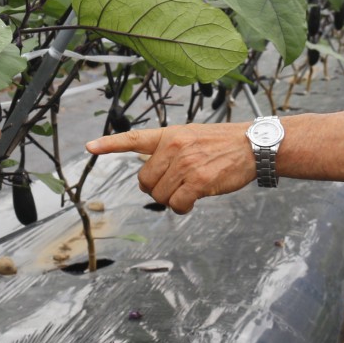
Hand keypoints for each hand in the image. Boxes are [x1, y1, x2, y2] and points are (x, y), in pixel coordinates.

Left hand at [86, 122, 255, 213]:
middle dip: (156, 189)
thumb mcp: (192, 136)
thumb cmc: (223, 144)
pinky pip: (177, 204)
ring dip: (172, 199)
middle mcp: (174, 147)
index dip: (110, 144)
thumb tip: (155, 176)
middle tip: (175, 185)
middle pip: (145, 181)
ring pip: (160, 195)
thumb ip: (171, 150)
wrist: (253, 145)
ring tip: (190, 189)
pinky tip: (194, 201)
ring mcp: (186, 164)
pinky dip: (183, 208)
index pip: (134, 138)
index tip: (90, 147)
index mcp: (170, 134)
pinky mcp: (199, 181)